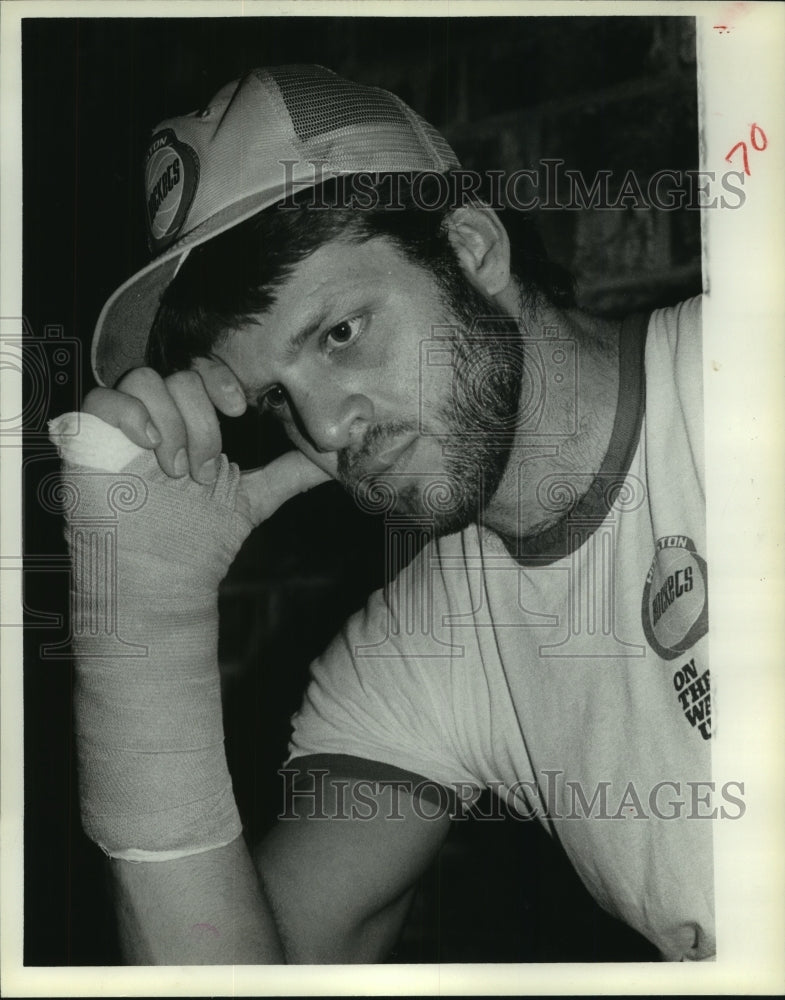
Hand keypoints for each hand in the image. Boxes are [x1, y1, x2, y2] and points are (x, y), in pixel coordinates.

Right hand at [82, 359, 329, 525]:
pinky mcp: (88, 441)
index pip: (202, 372)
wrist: (159, 580)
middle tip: (203, 469)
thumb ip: (289, 474)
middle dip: (200, 420)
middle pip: (178, 376)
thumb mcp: (254, 500)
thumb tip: (335, 460)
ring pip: (143, 380)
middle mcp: (156, 419)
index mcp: (190, 424)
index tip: (241, 408)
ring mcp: (121, 428)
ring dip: (170, 421)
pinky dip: (128, 413)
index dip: (221, 379)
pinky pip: (100, 398)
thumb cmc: (198, 541)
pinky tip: (149, 446)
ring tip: (176, 470)